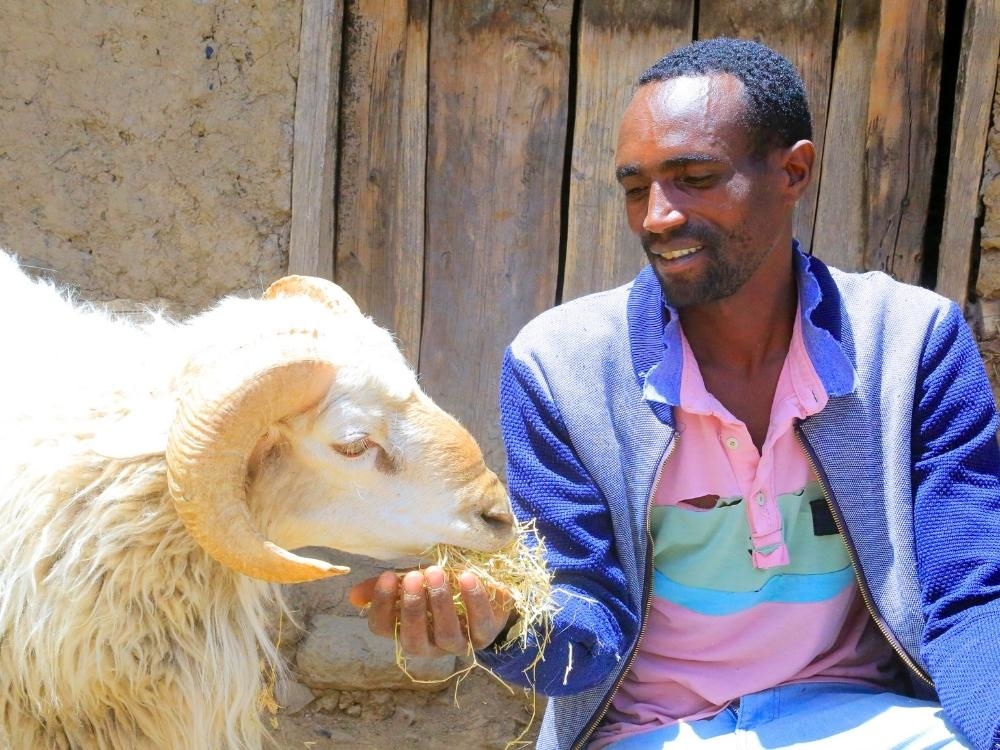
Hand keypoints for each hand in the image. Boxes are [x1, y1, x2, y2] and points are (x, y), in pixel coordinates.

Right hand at [348, 565, 514, 657]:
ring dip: (440, 604)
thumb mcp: (413, 585)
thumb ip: (387, 588)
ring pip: (446, 635)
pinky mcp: (485, 634)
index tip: (388, 576)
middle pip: (413, 638)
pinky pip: (479, 623)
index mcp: (404, 630)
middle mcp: (429, 644)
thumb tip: (353, 596)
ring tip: (437, 573)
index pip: (383, 628)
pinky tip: (467, 577)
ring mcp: (458, 643)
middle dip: (412, 607)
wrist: (485, 594)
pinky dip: (474, 599)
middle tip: (413, 577)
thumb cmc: (439, 589)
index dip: (382, 605)